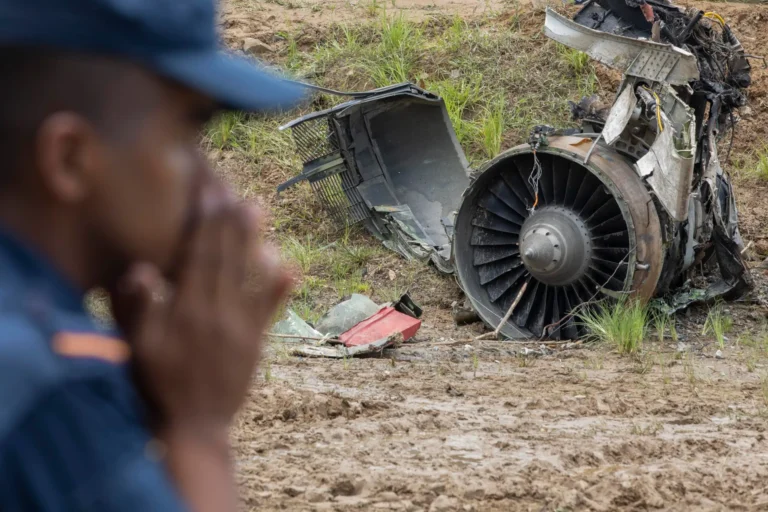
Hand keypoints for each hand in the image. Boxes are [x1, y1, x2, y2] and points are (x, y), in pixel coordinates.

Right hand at [112, 203, 291, 432]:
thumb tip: (142, 269)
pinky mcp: (256, 343)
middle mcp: (219, 312)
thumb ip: (137, 309)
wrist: (193, 428)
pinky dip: (279, 287)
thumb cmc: (155, 386)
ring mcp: (242, 328)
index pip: (198, 254)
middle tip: (232, 187)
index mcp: (187, 310)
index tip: (208, 191)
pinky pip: (269, 310)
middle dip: (228, 219)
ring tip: (258, 209)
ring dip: (254, 241)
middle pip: (226, 256)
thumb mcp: (136, 349)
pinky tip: (289, 266)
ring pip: (249, 275)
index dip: (204, 220)